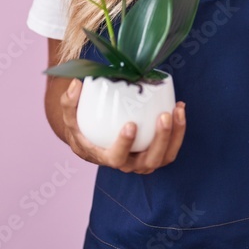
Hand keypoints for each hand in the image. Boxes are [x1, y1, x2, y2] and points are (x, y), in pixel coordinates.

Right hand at [59, 78, 186, 174]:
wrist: (94, 140)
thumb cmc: (82, 129)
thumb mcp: (70, 117)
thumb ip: (69, 103)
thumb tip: (75, 85)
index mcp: (106, 157)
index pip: (117, 158)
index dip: (125, 145)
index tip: (130, 125)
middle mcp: (128, 164)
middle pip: (149, 160)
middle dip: (160, 140)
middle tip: (163, 116)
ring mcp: (144, 161)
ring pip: (165, 156)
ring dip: (175, 134)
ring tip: (176, 110)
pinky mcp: (156, 153)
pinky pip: (172, 146)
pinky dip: (179, 130)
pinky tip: (179, 107)